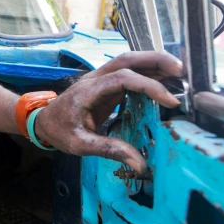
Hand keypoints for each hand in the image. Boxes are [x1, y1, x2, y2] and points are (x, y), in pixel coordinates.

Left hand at [34, 51, 182, 173]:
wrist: (43, 121)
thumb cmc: (59, 131)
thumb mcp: (80, 144)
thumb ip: (109, 150)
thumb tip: (140, 164)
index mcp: (87, 91)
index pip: (122, 79)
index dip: (148, 86)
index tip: (169, 100)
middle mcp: (94, 79)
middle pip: (126, 59)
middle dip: (154, 60)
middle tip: (181, 69)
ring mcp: (100, 79)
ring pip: (128, 62)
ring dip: (153, 63)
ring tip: (179, 73)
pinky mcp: (105, 84)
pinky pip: (128, 73)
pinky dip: (147, 73)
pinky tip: (164, 80)